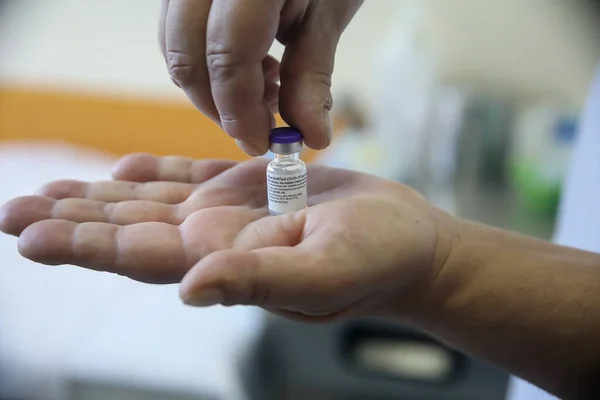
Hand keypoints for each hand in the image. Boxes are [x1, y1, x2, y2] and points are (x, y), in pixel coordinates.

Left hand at [0, 154, 457, 321]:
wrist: (408, 243)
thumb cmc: (378, 262)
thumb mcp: (325, 275)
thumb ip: (259, 284)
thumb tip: (191, 289)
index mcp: (226, 263)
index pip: (141, 256)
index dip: (86, 244)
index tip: (30, 234)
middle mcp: (217, 242)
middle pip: (130, 232)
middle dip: (72, 222)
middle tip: (14, 211)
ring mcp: (230, 216)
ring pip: (150, 205)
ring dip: (98, 199)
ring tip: (47, 193)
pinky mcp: (250, 190)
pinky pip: (190, 180)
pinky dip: (152, 174)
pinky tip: (120, 171)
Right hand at [159, 0, 362, 154]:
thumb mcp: (328, 13)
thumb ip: (313, 77)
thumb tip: (312, 138)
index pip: (228, 55)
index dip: (241, 112)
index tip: (261, 145)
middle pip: (187, 57)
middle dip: (219, 107)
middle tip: (259, 127)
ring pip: (174, 47)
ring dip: (210, 88)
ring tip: (263, 88)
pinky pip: (175, 32)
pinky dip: (205, 63)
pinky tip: (248, 65)